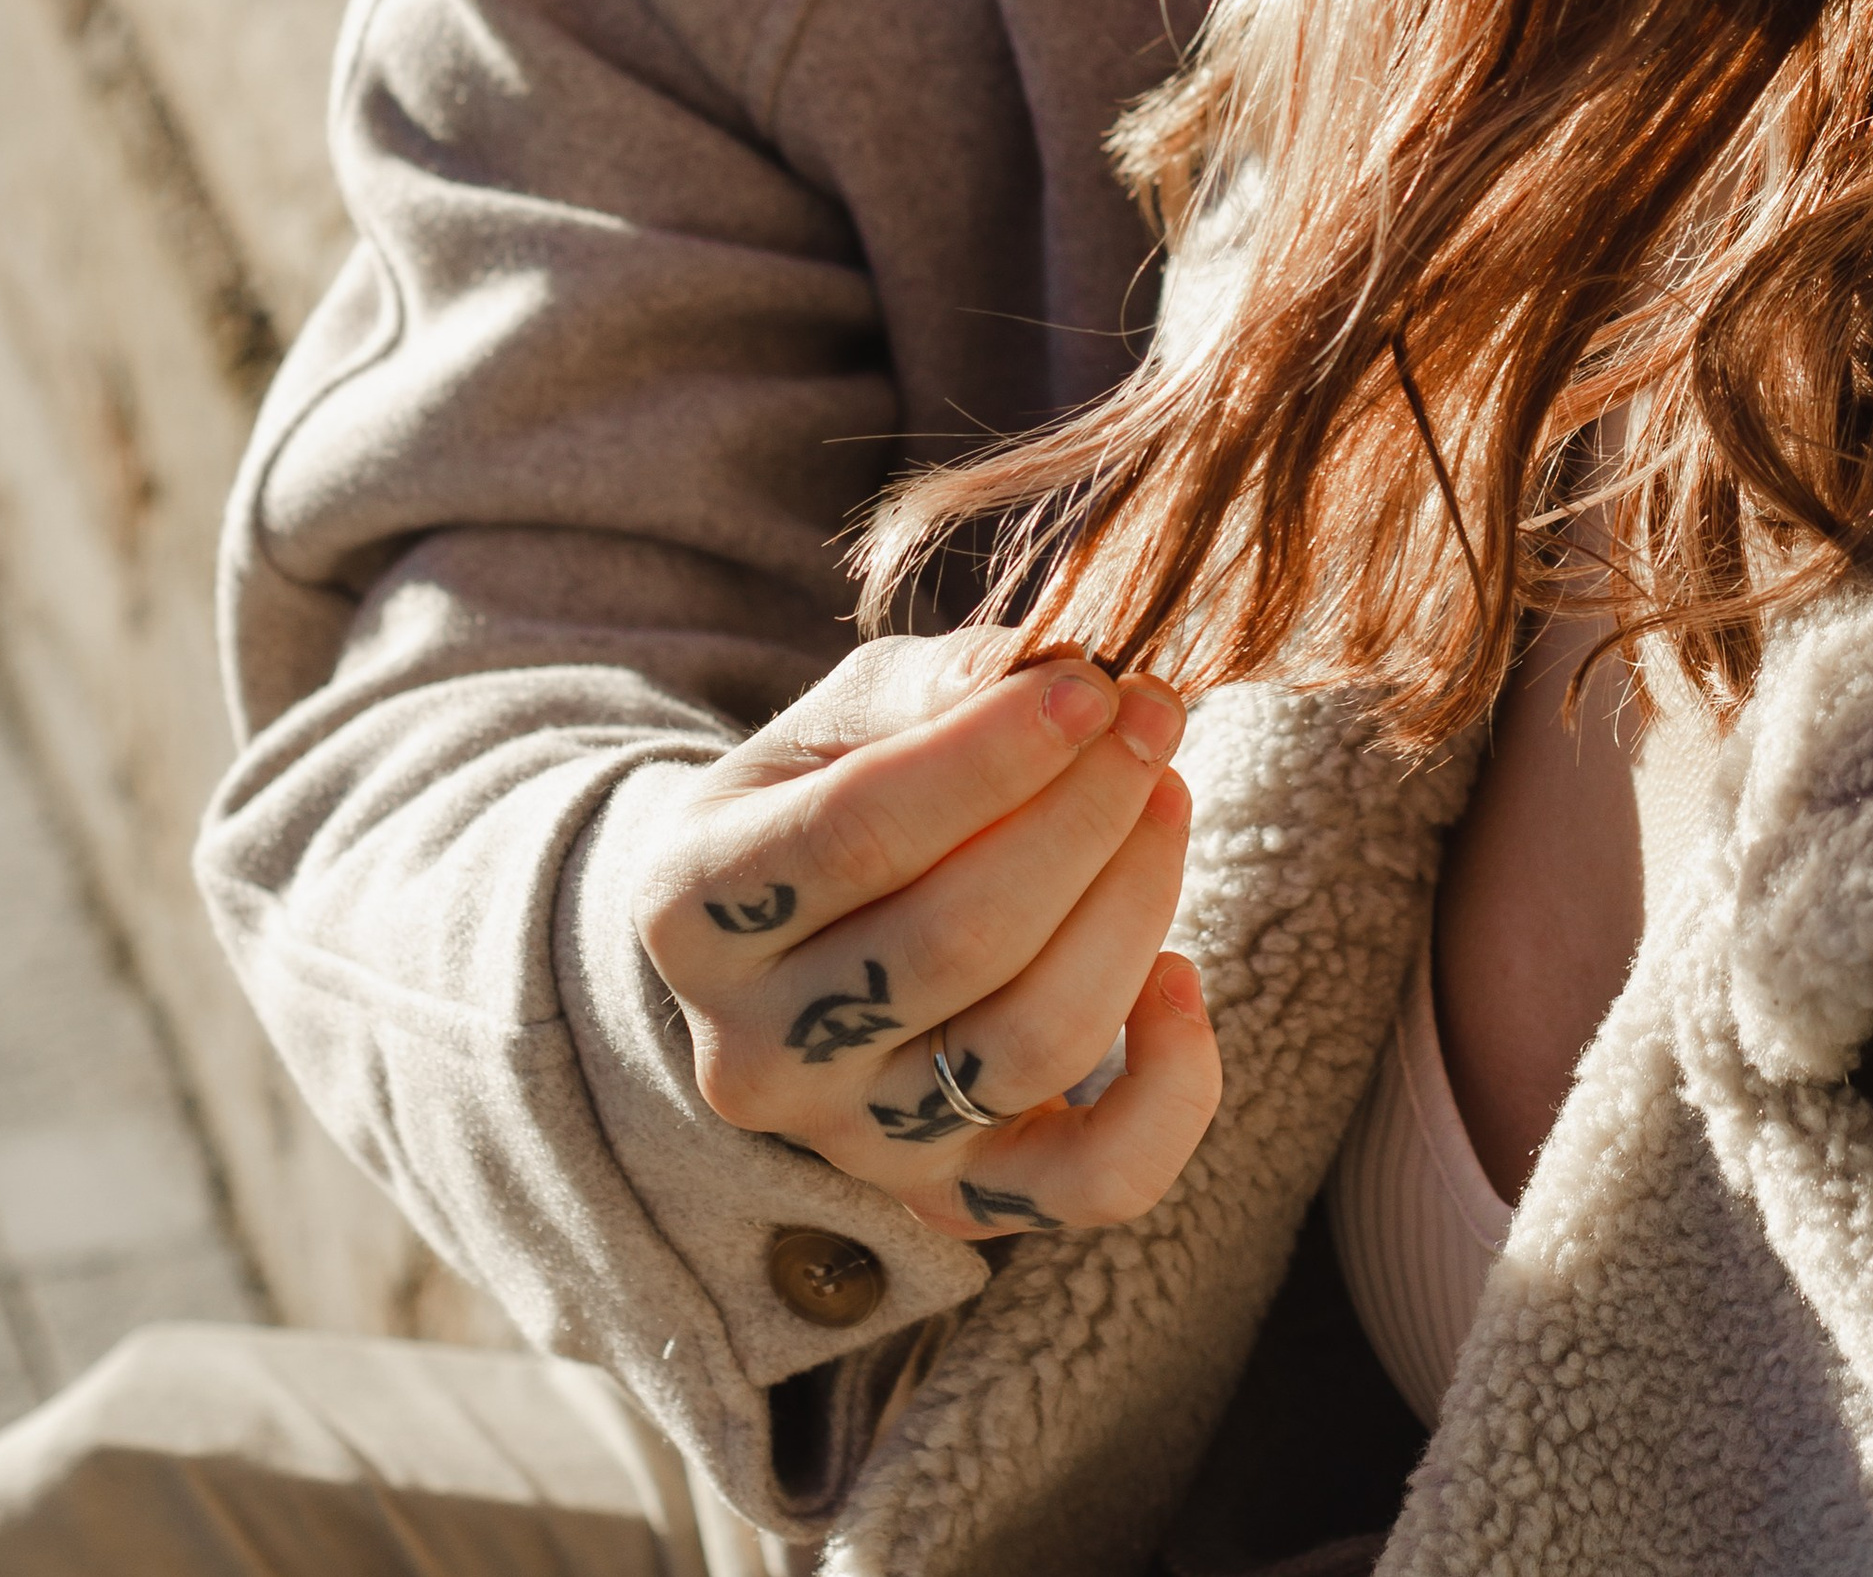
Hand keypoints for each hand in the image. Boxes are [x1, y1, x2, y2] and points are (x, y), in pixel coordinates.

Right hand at [634, 631, 1220, 1242]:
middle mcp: (757, 1051)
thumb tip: (1059, 674)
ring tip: (1166, 802)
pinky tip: (1179, 977)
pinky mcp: (955, 1197)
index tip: (1092, 688)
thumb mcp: (845, 714)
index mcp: (693, 908)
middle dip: (1085, 815)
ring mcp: (855, 1139)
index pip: (856, 832)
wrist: (787, 936)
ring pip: (1034, 1044)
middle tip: (1154, 723)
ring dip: (1133, 907)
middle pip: (959, 940)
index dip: (992, 756)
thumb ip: (938, 685)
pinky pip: (1095, 1182)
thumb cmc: (828, 790)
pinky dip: (1171, 1089)